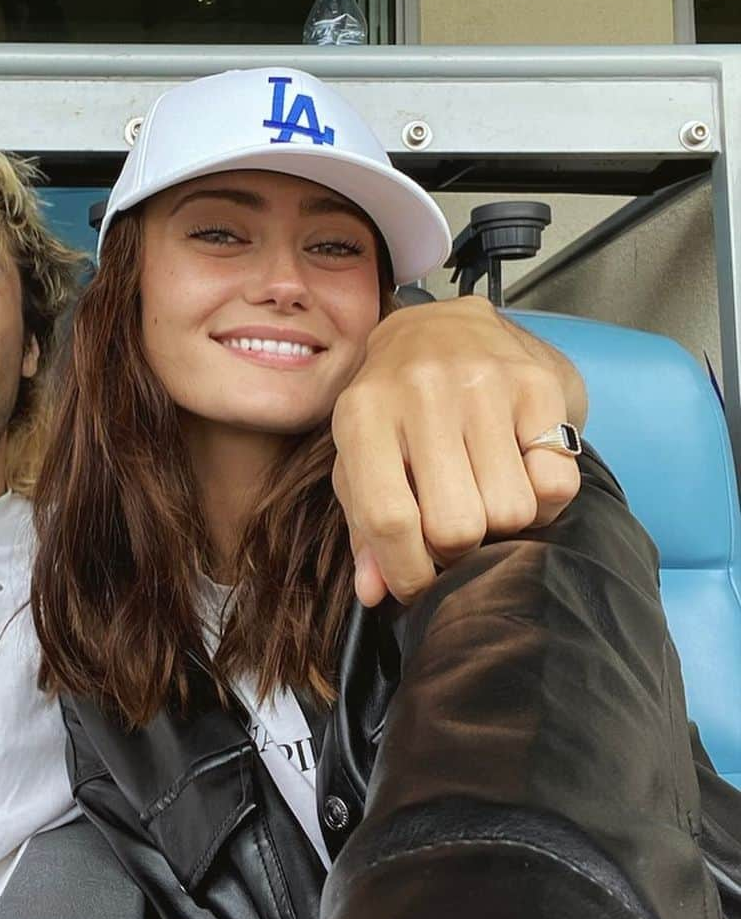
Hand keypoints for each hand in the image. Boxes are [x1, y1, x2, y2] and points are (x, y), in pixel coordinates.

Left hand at [331, 295, 584, 605]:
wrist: (443, 325)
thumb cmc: (394, 407)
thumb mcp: (361, 458)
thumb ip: (364, 528)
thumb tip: (376, 592)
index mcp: (363, 414)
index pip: (389, 520)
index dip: (408, 573)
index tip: (418, 585)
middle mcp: (421, 391)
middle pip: (457, 526)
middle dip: (457, 549)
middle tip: (454, 528)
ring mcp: (482, 382)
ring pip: (511, 511)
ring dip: (502, 524)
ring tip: (485, 495)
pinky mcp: (536, 383)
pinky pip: (557, 482)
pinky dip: (544, 500)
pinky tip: (519, 475)